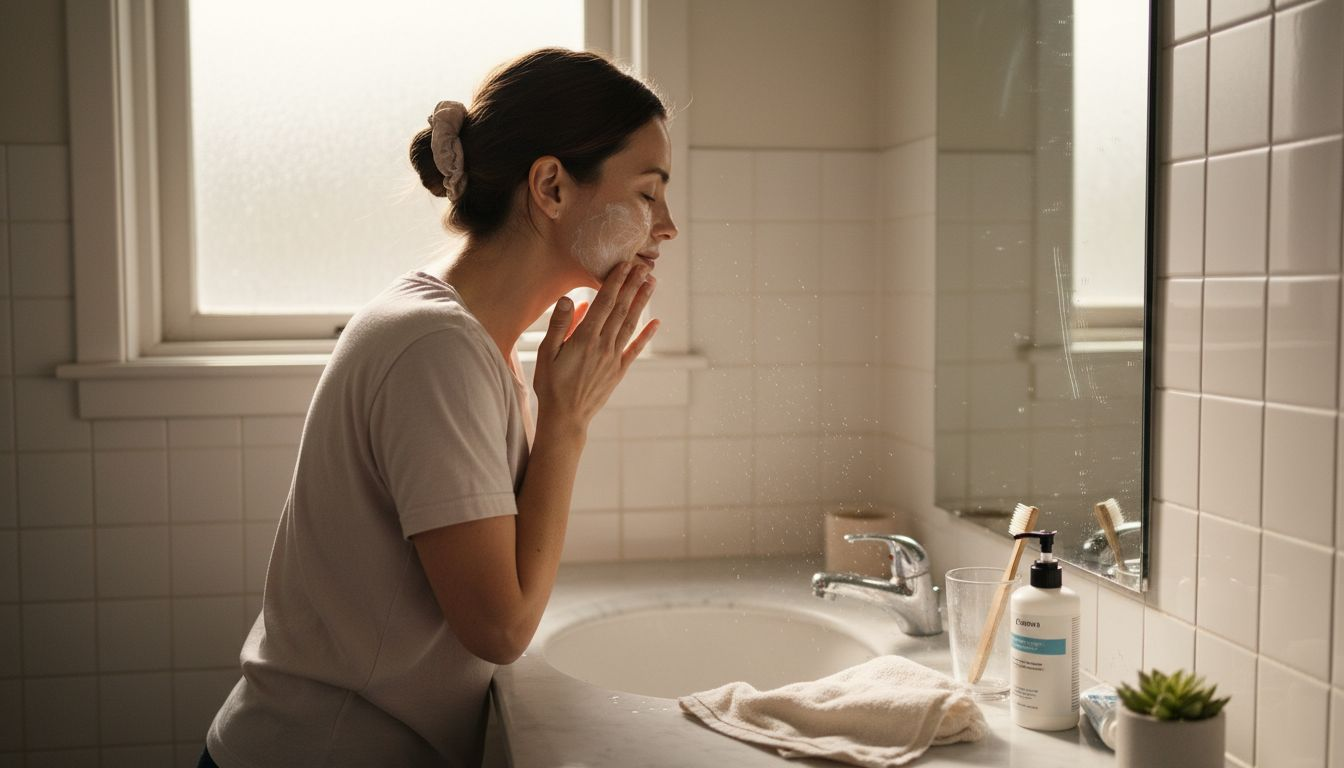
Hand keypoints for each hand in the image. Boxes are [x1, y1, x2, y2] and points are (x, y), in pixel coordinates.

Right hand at [533, 261, 658, 429]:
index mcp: (584, 338)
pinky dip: (646, 335)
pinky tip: (656, 322)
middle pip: (621, 309)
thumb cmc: (551, 384)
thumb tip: (571, 298)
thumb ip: (559, 325)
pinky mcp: (618, 371)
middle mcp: (603, 345)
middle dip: (632, 286)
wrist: (565, 417)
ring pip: (630, 324)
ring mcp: (613, 358)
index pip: (604, 303)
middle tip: (644, 266)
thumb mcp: (546, 353)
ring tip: (651, 284)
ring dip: (641, 303)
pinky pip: (635, 349)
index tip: (625, 265)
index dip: (615, 282)